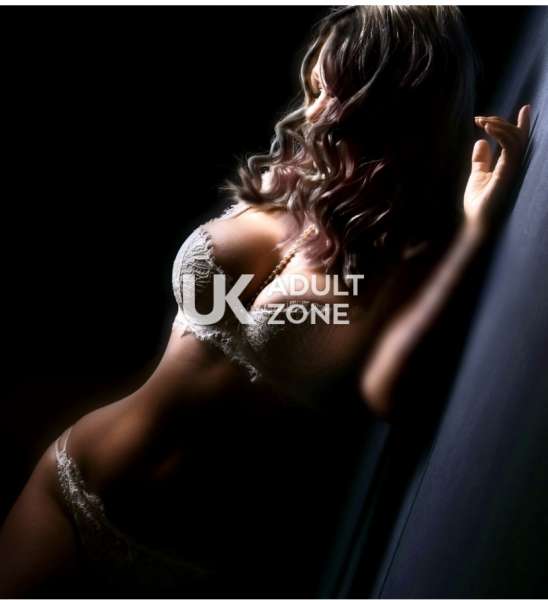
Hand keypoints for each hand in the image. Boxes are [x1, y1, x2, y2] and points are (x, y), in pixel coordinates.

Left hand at [463, 104, 529, 234]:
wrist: (476, 223)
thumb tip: (481, 142)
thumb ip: (481, 160)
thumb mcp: (477, 176)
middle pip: (518, 137)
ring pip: (516, 139)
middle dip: (502, 123)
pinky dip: (501, 134)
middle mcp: (515, 166)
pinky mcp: (509, 173)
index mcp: (509, 166)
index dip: (522, 124)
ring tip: (480, 121)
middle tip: (480, 119)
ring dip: (499, 126)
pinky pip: (511, 147)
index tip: (525, 107)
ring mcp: (514, 169)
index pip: (518, 141)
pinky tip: (486, 129)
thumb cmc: (478, 205)